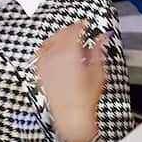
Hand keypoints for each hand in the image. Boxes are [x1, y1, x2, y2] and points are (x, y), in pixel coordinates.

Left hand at [34, 22, 107, 141]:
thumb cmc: (85, 100)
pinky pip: (39, 55)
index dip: (80, 25)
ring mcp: (45, 65)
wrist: (72, 117)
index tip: (84, 24)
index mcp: (71, 54)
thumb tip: (102, 38)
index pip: (73, 31)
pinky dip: (46, 49)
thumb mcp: (98, 72)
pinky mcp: (40, 74)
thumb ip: (98, 51)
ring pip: (48, 43)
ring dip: (57, 38)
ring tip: (65, 40)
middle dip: (69, 30)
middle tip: (77, 31)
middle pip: (59, 35)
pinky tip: (51, 51)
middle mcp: (55, 57)